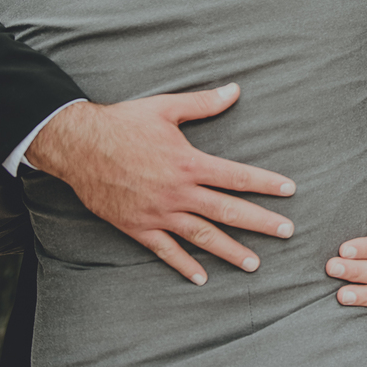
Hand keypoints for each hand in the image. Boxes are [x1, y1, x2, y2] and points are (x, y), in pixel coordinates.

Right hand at [25, 84, 296, 284]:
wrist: (78, 146)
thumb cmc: (124, 122)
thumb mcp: (166, 107)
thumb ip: (203, 103)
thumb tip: (235, 90)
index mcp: (189, 163)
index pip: (236, 177)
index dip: (265, 184)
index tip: (289, 190)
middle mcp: (178, 192)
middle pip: (227, 211)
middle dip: (260, 223)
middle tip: (287, 232)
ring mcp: (158, 213)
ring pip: (201, 237)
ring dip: (230, 250)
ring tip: (254, 263)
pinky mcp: (138, 227)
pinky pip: (165, 251)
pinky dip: (183, 265)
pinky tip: (201, 277)